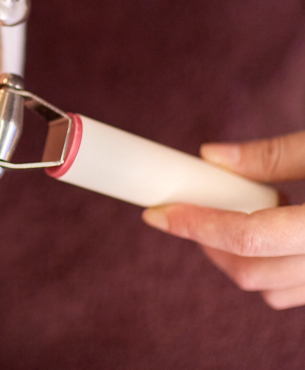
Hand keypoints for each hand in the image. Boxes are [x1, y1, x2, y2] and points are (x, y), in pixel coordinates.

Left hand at [141, 130, 304, 308]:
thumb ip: (272, 156)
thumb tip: (210, 156)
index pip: (248, 237)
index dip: (195, 224)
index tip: (157, 213)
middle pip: (250, 272)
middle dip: (208, 243)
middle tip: (186, 211)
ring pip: (271, 290)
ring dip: (237, 259)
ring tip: (238, 215)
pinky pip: (294, 292)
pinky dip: (269, 269)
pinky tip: (271, 232)